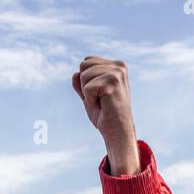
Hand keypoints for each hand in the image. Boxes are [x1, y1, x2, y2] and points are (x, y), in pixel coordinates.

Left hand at [71, 56, 138, 175]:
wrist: (117, 132)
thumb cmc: (106, 115)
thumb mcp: (90, 95)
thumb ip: (82, 83)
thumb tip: (75, 74)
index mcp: (116, 65)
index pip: (86, 62)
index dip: (86, 81)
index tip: (99, 94)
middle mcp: (119, 66)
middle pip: (83, 65)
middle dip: (85, 85)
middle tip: (99, 99)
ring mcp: (117, 73)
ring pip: (84, 75)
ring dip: (88, 94)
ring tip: (101, 103)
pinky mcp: (113, 82)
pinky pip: (87, 88)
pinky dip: (90, 100)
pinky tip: (103, 106)